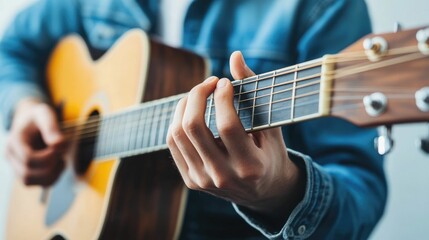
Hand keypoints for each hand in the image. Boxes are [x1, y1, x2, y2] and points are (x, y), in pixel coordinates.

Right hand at [5, 98, 66, 185]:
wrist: (30, 120)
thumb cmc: (38, 116)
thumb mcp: (45, 114)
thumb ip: (51, 127)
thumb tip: (59, 144)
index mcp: (14, 141)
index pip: (28, 159)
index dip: (47, 157)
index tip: (59, 147)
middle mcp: (11, 156)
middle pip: (27, 174)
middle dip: (49, 167)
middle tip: (61, 153)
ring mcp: (16, 166)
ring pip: (30, 182)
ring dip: (51, 175)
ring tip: (61, 160)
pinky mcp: (25, 172)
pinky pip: (37, 184)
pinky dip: (52, 178)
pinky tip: (59, 164)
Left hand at [167, 51, 304, 220]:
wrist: (264, 194)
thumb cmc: (271, 155)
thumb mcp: (271, 127)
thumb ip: (254, 92)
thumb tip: (235, 56)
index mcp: (250, 167)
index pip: (227, 125)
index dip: (222, 97)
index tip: (225, 82)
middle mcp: (223, 177)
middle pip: (193, 127)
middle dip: (197, 95)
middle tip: (209, 83)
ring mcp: (203, 181)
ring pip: (177, 134)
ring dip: (184, 105)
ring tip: (199, 93)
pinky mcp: (191, 181)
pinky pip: (173, 144)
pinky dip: (178, 121)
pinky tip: (190, 110)